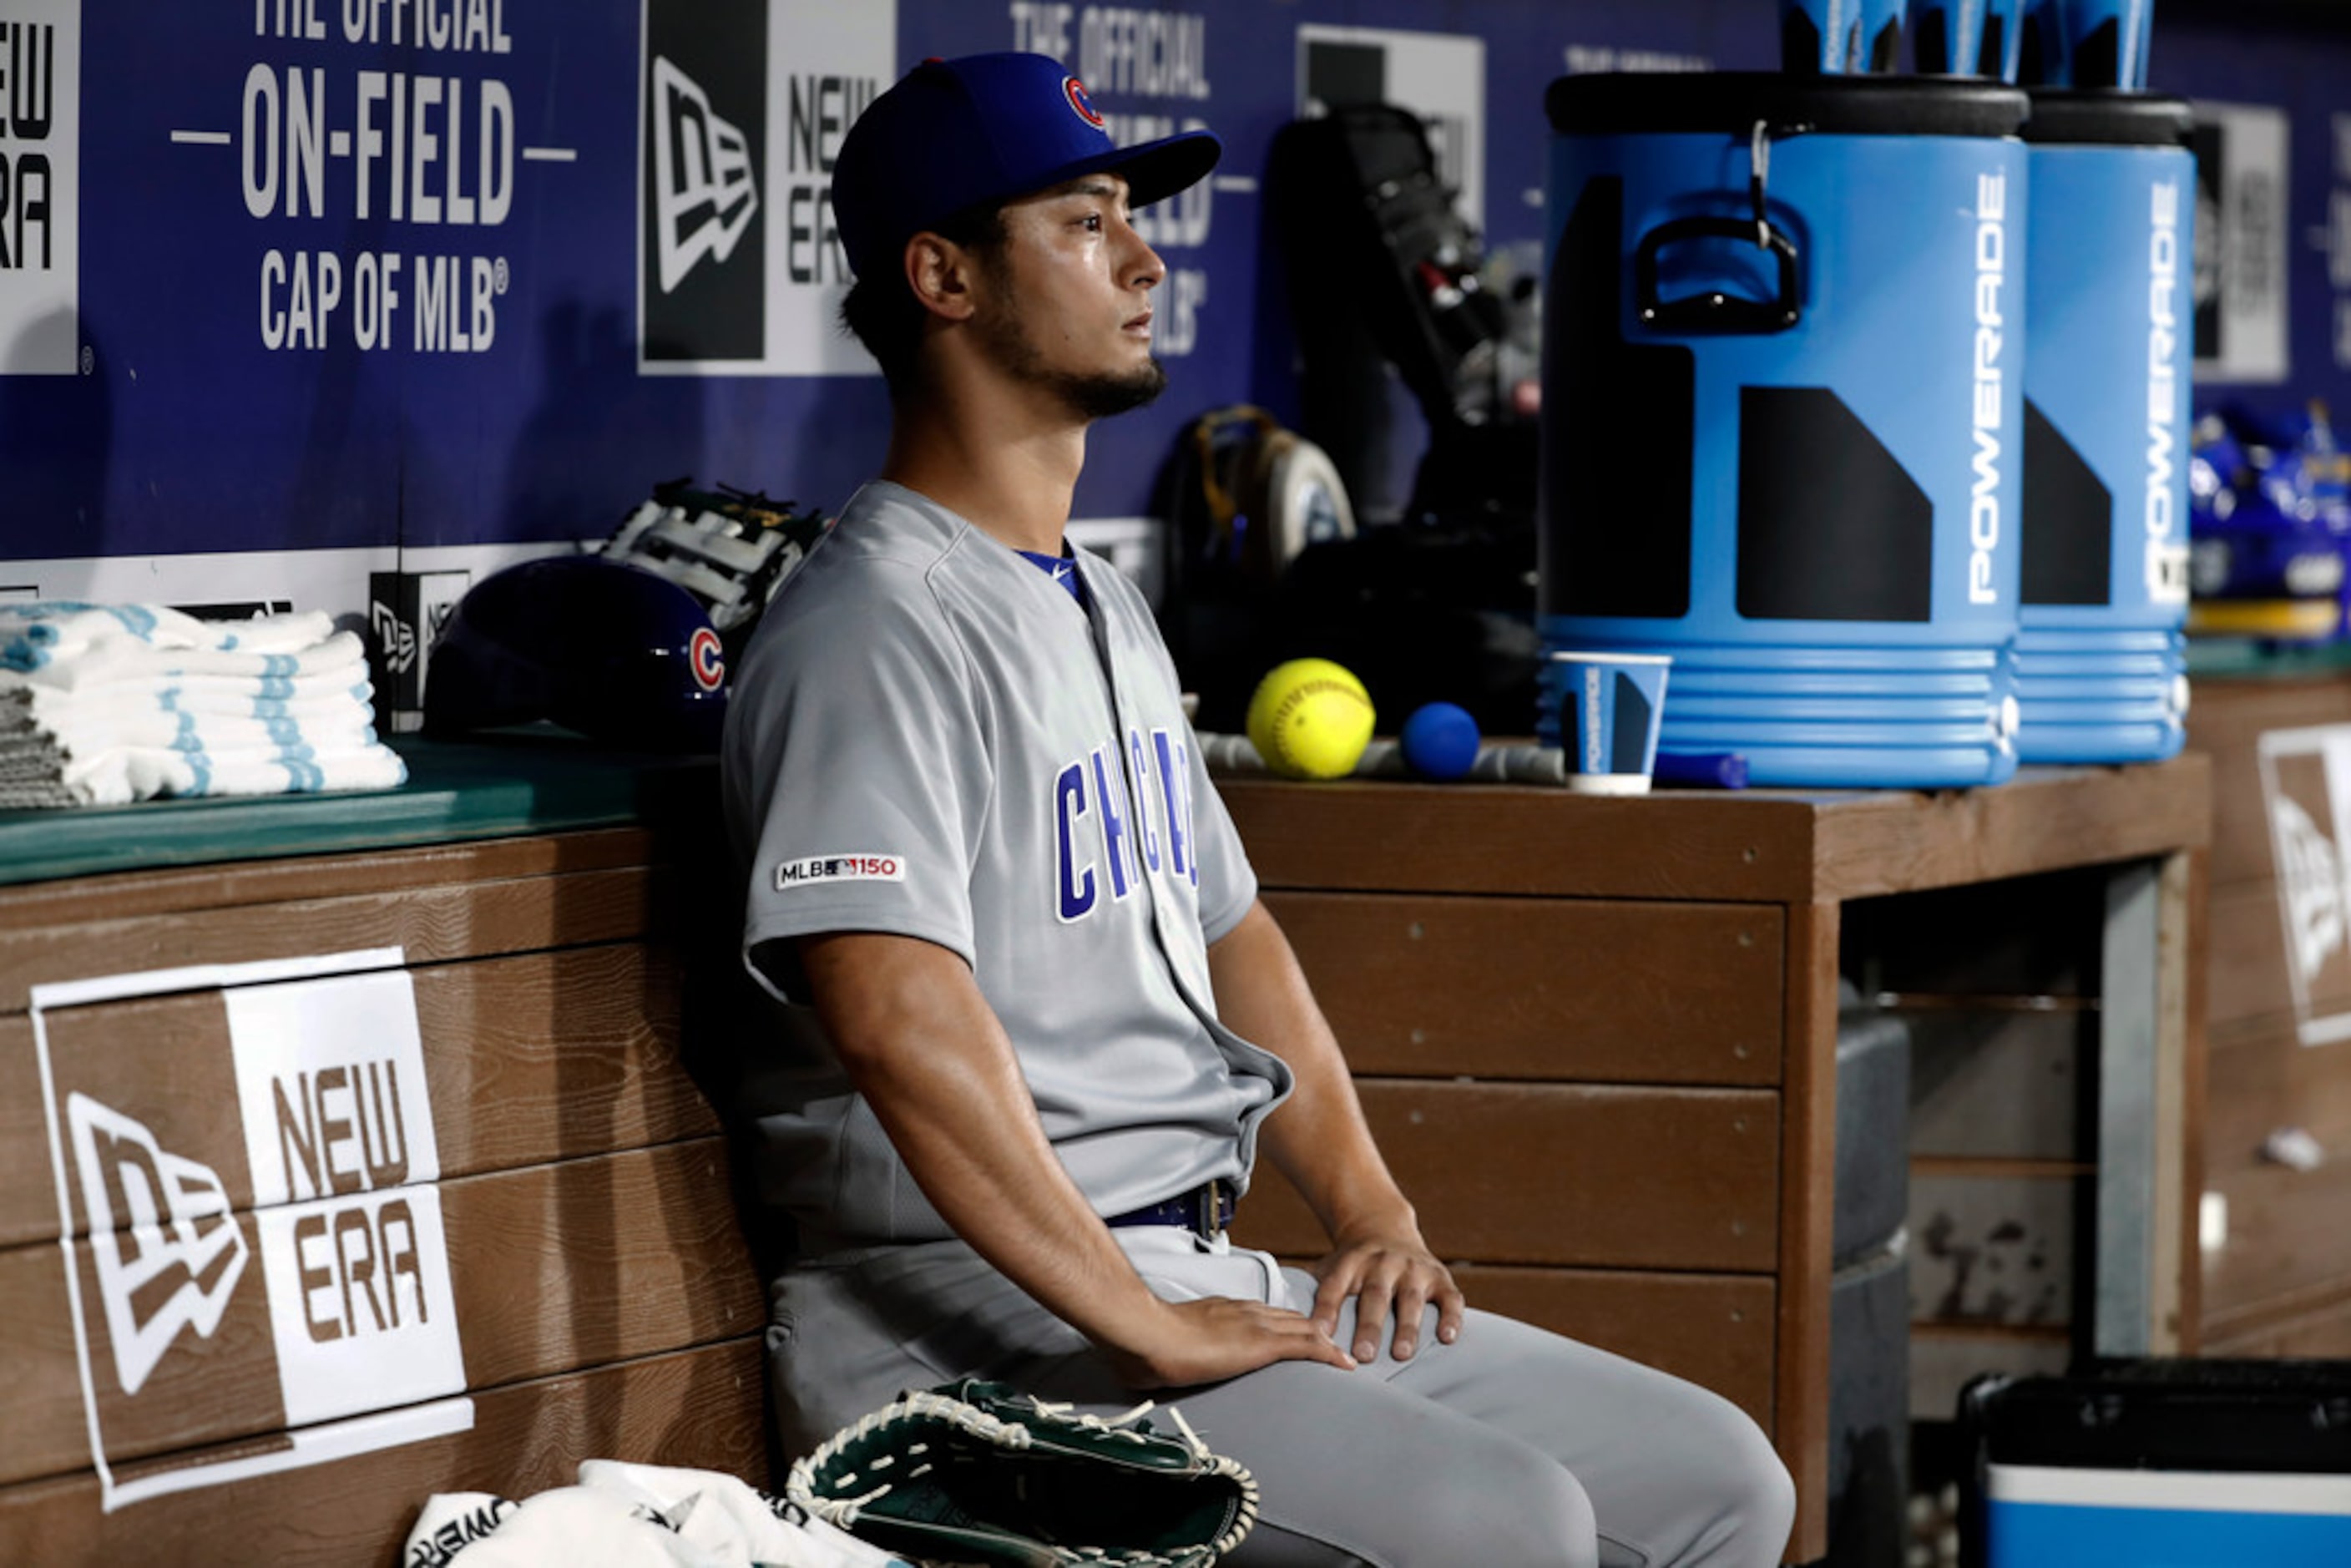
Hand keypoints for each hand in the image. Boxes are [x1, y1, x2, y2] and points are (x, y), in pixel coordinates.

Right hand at [1102, 1295, 1357, 1388]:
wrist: (1147, 1332)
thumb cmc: (1146, 1338)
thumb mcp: (1162, 1340)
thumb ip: (1166, 1346)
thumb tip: (1149, 1362)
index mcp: (1221, 1309)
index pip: (1262, 1313)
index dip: (1282, 1322)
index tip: (1293, 1331)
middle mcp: (1243, 1311)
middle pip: (1288, 1317)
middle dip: (1310, 1328)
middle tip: (1327, 1342)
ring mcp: (1255, 1325)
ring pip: (1303, 1328)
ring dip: (1324, 1340)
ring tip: (1341, 1353)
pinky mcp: (1262, 1344)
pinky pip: (1307, 1346)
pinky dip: (1329, 1353)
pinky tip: (1343, 1362)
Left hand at [1306, 1231, 1467, 1363]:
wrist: (1384, 1228)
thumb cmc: (1352, 1264)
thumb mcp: (1330, 1268)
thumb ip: (1312, 1292)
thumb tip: (1288, 1327)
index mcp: (1350, 1262)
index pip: (1335, 1285)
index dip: (1326, 1309)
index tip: (1319, 1334)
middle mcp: (1383, 1263)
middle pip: (1375, 1295)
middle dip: (1369, 1325)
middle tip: (1363, 1355)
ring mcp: (1413, 1268)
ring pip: (1410, 1297)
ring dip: (1407, 1326)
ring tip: (1402, 1354)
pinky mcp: (1440, 1277)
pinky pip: (1449, 1297)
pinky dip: (1450, 1317)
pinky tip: (1446, 1338)